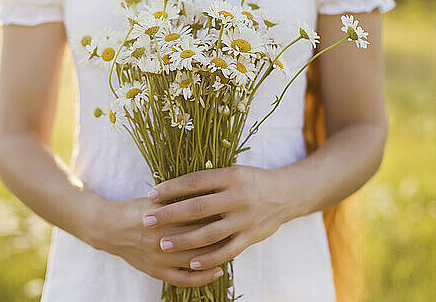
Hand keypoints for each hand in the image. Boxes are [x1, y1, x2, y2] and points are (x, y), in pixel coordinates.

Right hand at [86, 196, 225, 286]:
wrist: (109, 228)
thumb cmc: (138, 208)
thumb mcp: (158, 198)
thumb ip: (182, 196)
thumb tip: (213, 189)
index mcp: (164, 217)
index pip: (199, 216)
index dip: (219, 212)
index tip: (235, 208)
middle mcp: (162, 239)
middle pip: (201, 238)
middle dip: (223, 233)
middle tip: (240, 227)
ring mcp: (160, 259)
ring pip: (196, 260)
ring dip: (217, 255)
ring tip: (234, 246)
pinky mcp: (156, 272)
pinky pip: (184, 279)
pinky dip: (203, 277)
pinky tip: (218, 270)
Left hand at [143, 166, 298, 270]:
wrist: (287, 193)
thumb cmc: (252, 181)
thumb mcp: (233, 172)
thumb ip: (209, 180)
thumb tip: (175, 187)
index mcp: (231, 176)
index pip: (195, 181)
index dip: (171, 188)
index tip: (151, 194)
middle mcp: (238, 197)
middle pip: (198, 207)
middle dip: (170, 215)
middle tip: (148, 220)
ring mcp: (245, 218)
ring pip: (210, 233)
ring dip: (184, 240)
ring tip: (163, 244)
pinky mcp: (251, 236)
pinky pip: (228, 250)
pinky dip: (209, 258)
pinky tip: (192, 263)